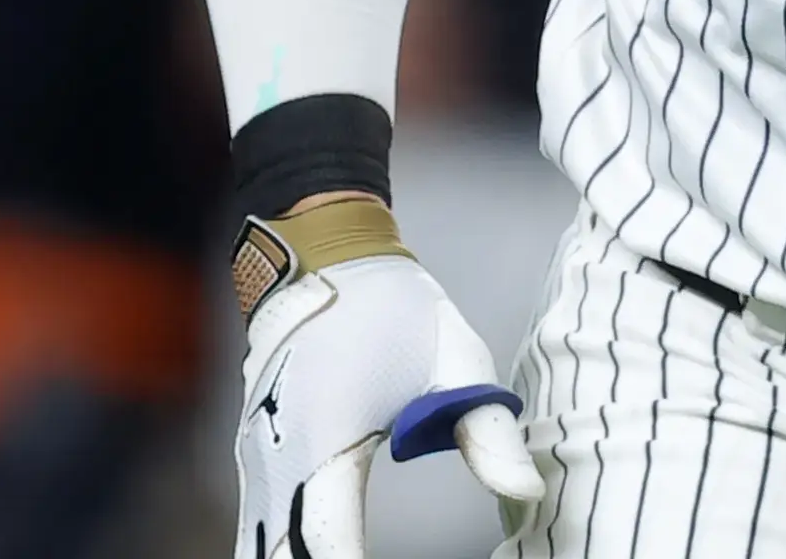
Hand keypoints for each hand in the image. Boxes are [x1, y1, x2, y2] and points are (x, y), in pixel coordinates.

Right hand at [236, 242, 538, 556]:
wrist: (319, 256)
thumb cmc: (394, 309)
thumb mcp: (456, 359)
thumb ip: (486, 432)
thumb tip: (528, 495)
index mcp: (324, 441)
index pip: (331, 549)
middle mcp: (276, 462)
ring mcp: (258, 466)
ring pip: (264, 552)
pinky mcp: (258, 466)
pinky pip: (264, 534)